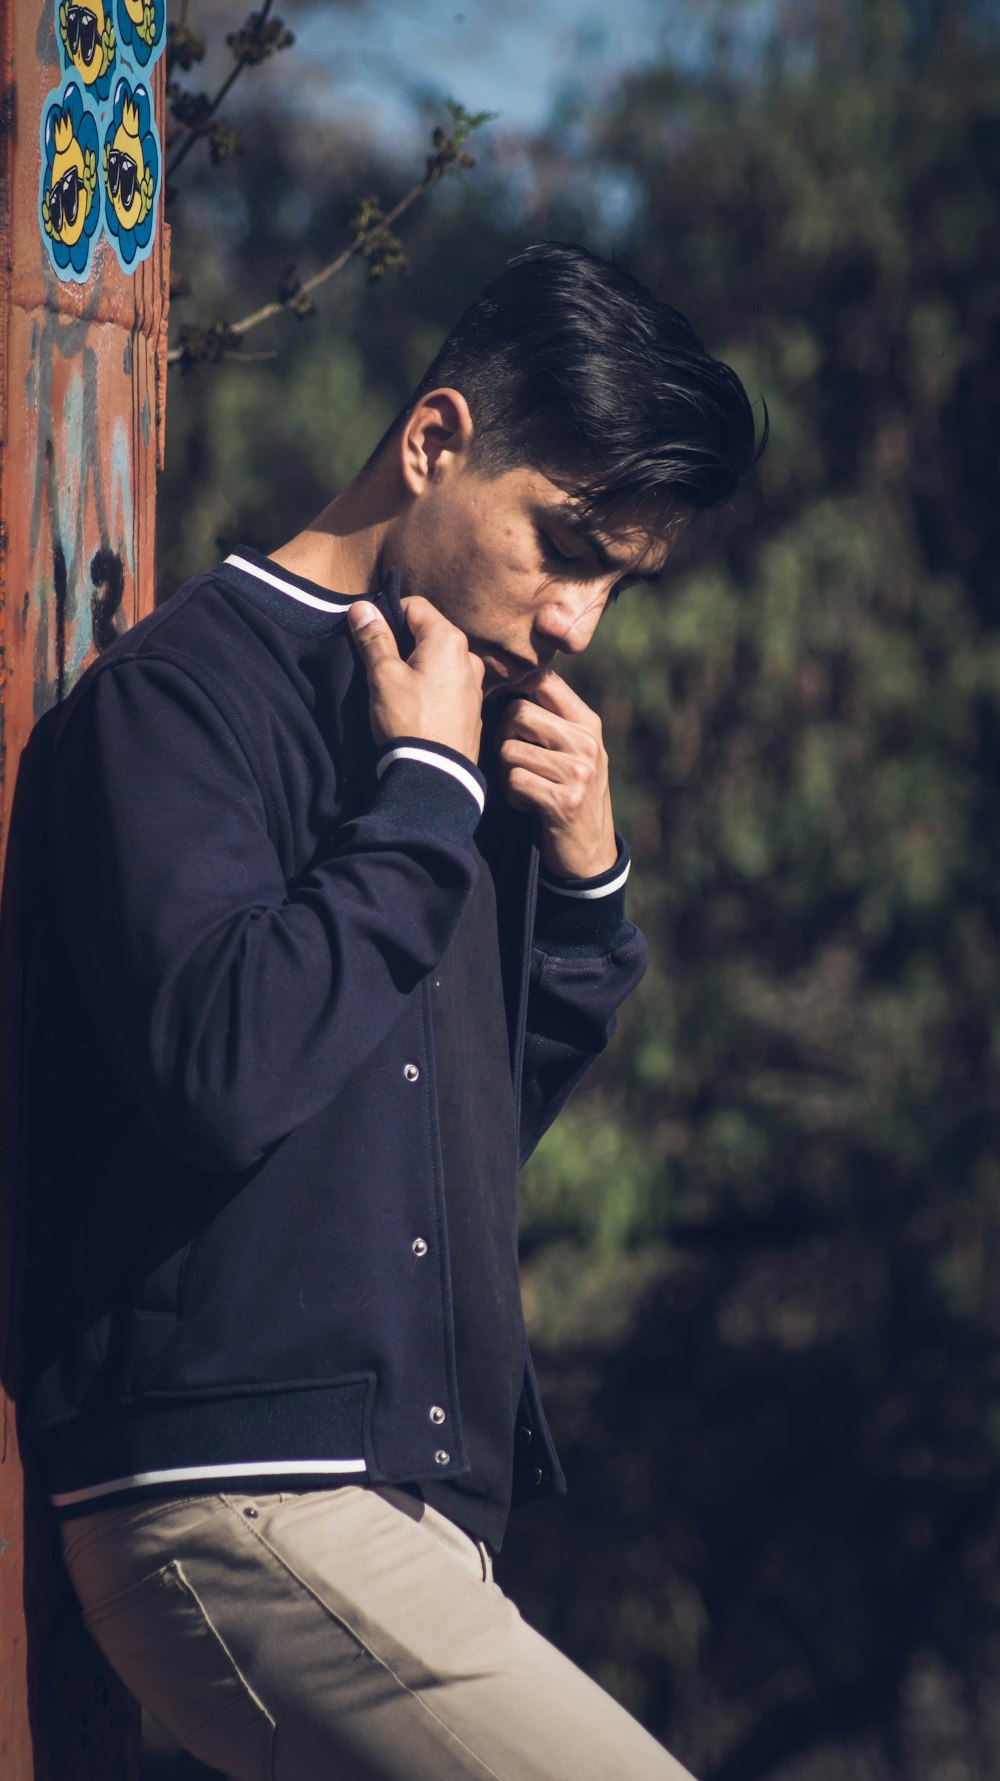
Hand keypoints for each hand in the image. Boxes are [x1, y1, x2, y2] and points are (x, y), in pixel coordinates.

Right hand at [348, 596, 484, 762]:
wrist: (437, 776)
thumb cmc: (409, 721)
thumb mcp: (384, 677)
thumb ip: (374, 638)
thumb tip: (362, 606)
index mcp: (448, 640)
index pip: (414, 606)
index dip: (388, 616)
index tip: (371, 639)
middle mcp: (469, 657)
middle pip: (428, 632)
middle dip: (402, 643)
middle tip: (380, 668)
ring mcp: (474, 685)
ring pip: (438, 661)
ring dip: (417, 667)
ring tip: (398, 691)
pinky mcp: (472, 709)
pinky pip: (448, 685)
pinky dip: (431, 687)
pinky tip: (416, 708)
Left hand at [496, 672, 617, 877]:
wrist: (591, 853)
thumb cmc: (570, 794)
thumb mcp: (574, 752)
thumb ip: (550, 719)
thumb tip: (507, 681)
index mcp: (588, 723)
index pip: (544, 680)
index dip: (514, 688)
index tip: (505, 710)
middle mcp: (587, 742)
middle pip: (518, 712)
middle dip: (503, 736)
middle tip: (512, 758)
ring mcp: (579, 772)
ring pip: (510, 749)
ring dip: (507, 772)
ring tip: (526, 786)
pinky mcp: (564, 801)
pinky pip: (514, 781)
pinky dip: (512, 796)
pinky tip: (528, 805)